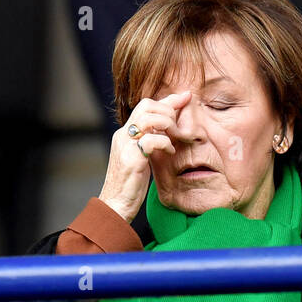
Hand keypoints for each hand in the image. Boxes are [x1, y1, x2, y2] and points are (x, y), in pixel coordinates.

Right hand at [98, 91, 190, 220]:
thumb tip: (167, 131)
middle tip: (177, 126)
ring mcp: (125, 146)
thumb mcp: (142, 158)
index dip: (168, 99)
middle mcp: (123, 136)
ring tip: (173, 137)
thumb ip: (150, 142)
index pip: (145, 106)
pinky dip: (165, 143)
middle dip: (168, 110)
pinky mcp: (131, 159)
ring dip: (166, 124)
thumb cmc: (131, 184)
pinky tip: (170, 153)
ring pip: (148, 118)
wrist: (115, 205)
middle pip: (146, 105)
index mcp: (125, 134)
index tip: (186, 96)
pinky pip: (151, 140)